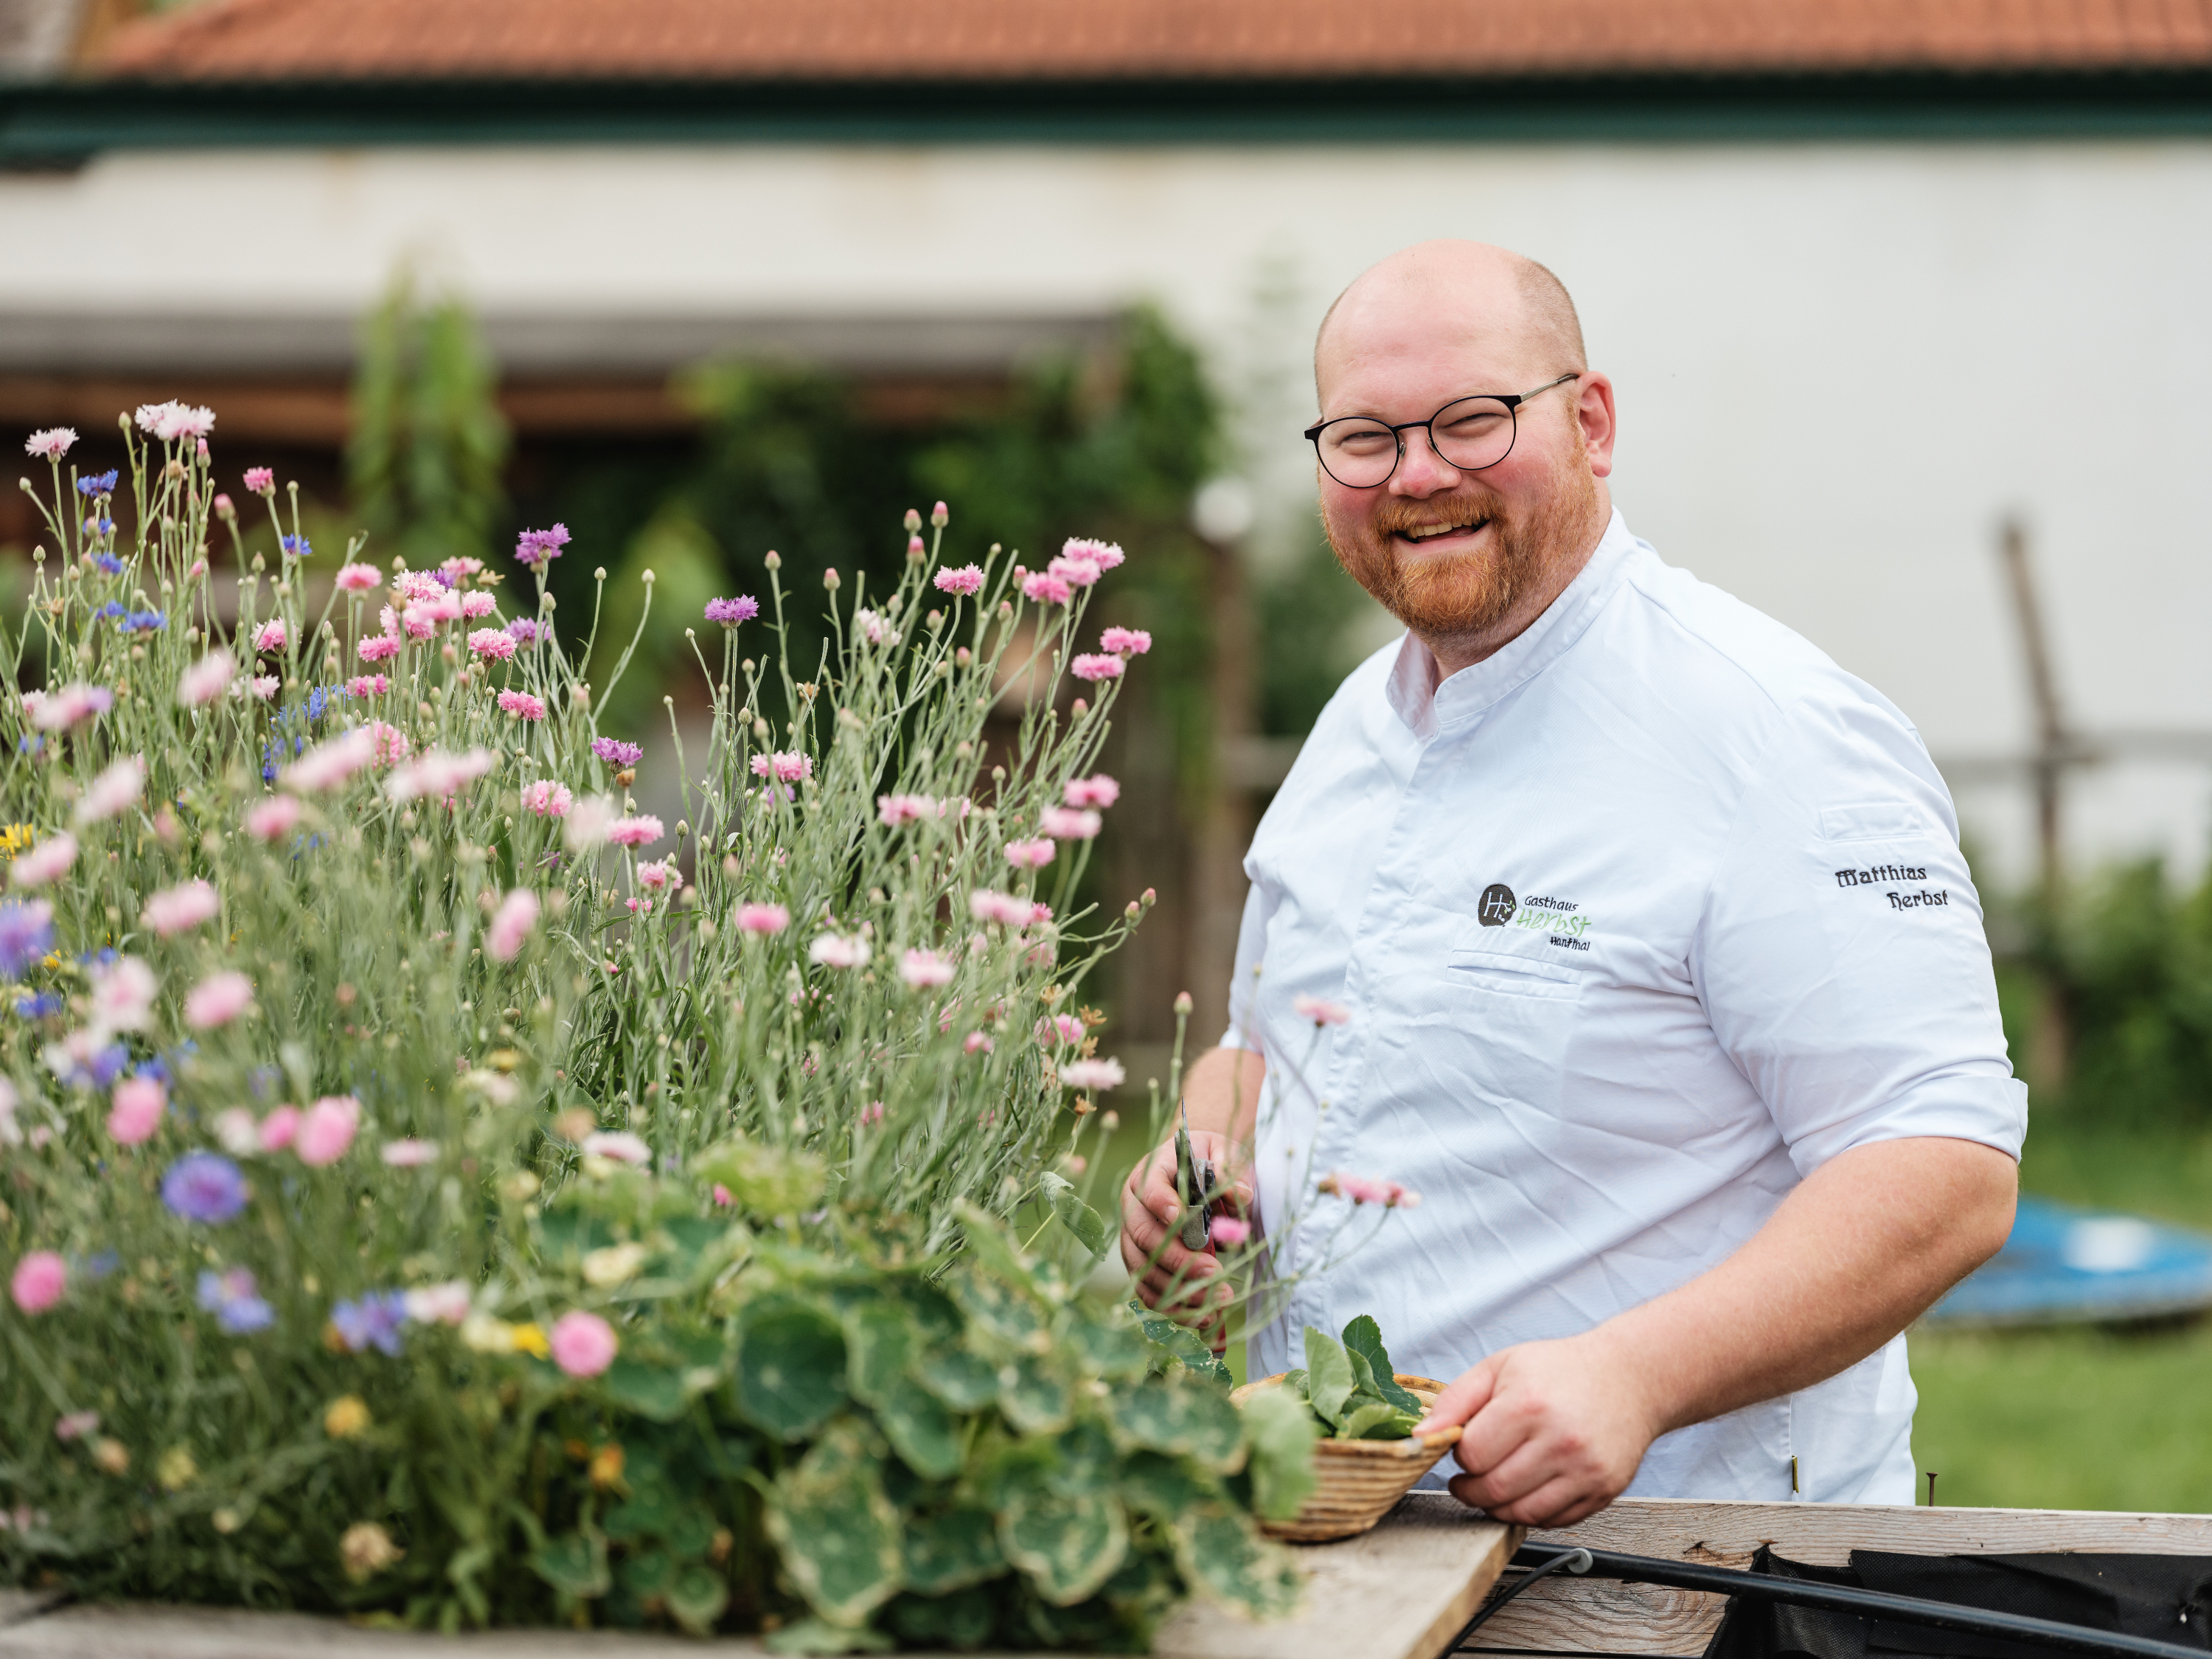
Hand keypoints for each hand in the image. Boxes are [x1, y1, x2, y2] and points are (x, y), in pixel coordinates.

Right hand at [1118, 1131, 1251, 1353]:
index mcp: (1151, 1172)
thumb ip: (1230, 1170)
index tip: (1184, 1219)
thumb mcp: (1224, 1153)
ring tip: (1216, 1304)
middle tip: (1215, 1272)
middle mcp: (1133, 1205)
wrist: (1195, 1169)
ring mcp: (1133, 1236)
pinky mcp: (1140, 1263)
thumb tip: (1241, 1194)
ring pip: (1142, 1268)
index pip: (1150, 1188)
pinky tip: (1201, 1318)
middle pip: (1144, 1235)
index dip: (1162, 1205)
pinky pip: (1147, 1290)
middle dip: (1178, 1259)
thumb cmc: (1209, 1160)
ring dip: (1176, 1290)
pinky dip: (1171, 1307)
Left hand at [1414, 1333, 1659, 1526]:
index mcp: (1528, 1405)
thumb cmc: (1559, 1370)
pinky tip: (1529, 1487)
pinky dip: (1532, 1512)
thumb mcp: (1500, 1367)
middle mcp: (1560, 1441)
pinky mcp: (1603, 1491)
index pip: (1472, 1455)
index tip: (1465, 1446)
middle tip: (1470, 1475)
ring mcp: (1585, 1470)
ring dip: (1497, 1505)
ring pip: (1520, 1513)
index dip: (1460, 1454)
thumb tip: (1420, 1436)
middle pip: (1493, 1489)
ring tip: (1496, 1481)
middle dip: (1471, 1487)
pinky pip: (1553, 1521)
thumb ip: (1454, 1400)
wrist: (1629, 1378)